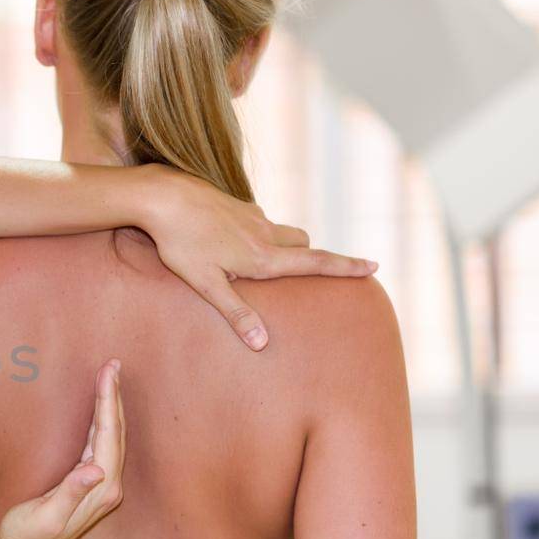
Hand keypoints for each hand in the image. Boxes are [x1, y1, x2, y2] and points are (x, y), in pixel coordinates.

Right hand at [0, 358, 125, 538]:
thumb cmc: (28, 535)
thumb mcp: (48, 515)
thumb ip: (71, 492)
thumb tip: (95, 470)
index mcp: (101, 488)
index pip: (108, 435)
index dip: (107, 402)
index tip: (106, 372)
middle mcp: (108, 486)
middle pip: (116, 432)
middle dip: (114, 397)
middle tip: (113, 364)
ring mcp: (101, 485)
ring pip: (112, 437)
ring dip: (111, 407)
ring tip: (109, 378)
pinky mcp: (90, 484)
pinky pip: (102, 445)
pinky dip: (103, 422)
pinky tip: (100, 411)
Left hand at [140, 165, 376, 350]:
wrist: (163, 195)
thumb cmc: (181, 243)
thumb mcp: (206, 284)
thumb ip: (235, 312)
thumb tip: (262, 343)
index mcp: (262, 257)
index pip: (315, 263)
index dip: (346, 266)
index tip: (374, 265)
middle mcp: (264, 234)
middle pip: (303, 244)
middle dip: (310, 258)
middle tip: (310, 273)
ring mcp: (251, 215)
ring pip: (281, 230)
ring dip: (282, 244)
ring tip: (259, 263)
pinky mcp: (235, 203)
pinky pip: (257, 220)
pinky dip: (257, 232)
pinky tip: (230, 240)